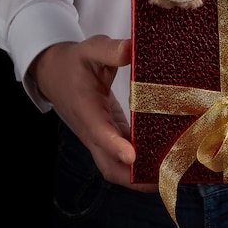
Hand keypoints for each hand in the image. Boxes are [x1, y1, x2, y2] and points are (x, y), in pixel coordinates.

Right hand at [29, 35, 157, 192]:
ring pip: (117, 168)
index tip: (132, 156)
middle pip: (109, 165)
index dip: (115, 146)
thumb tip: (131, 49)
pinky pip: (123, 159)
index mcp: (86, 108)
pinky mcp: (109, 138)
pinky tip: (166, 163)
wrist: (55, 73)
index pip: (99, 132)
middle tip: (164, 177)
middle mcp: (92, 130)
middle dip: (133, 178)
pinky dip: (142, 166)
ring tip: (172, 175)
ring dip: (140, 177)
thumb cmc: (76, 62)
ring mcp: (100, 138)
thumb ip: (110, 50)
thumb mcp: (91, 49)